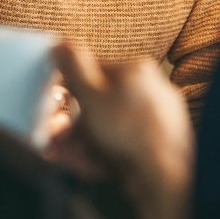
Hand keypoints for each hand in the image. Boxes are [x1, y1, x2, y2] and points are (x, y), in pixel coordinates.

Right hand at [52, 44, 191, 218]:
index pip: (94, 71)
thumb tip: (60, 44)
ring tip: (72, 159)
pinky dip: (106, 154)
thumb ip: (73, 67)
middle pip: (101, 105)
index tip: (54, 109)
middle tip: (58, 143)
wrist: (165, 175)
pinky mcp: (159, 144)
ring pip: (111, 128)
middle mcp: (152, 90)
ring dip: (85, 144)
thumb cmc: (129, 130)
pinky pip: (125, 145)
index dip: (69, 92)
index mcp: (137, 70)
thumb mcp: (91, 94)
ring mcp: (158, 119)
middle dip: (74, 127)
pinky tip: (93, 166)